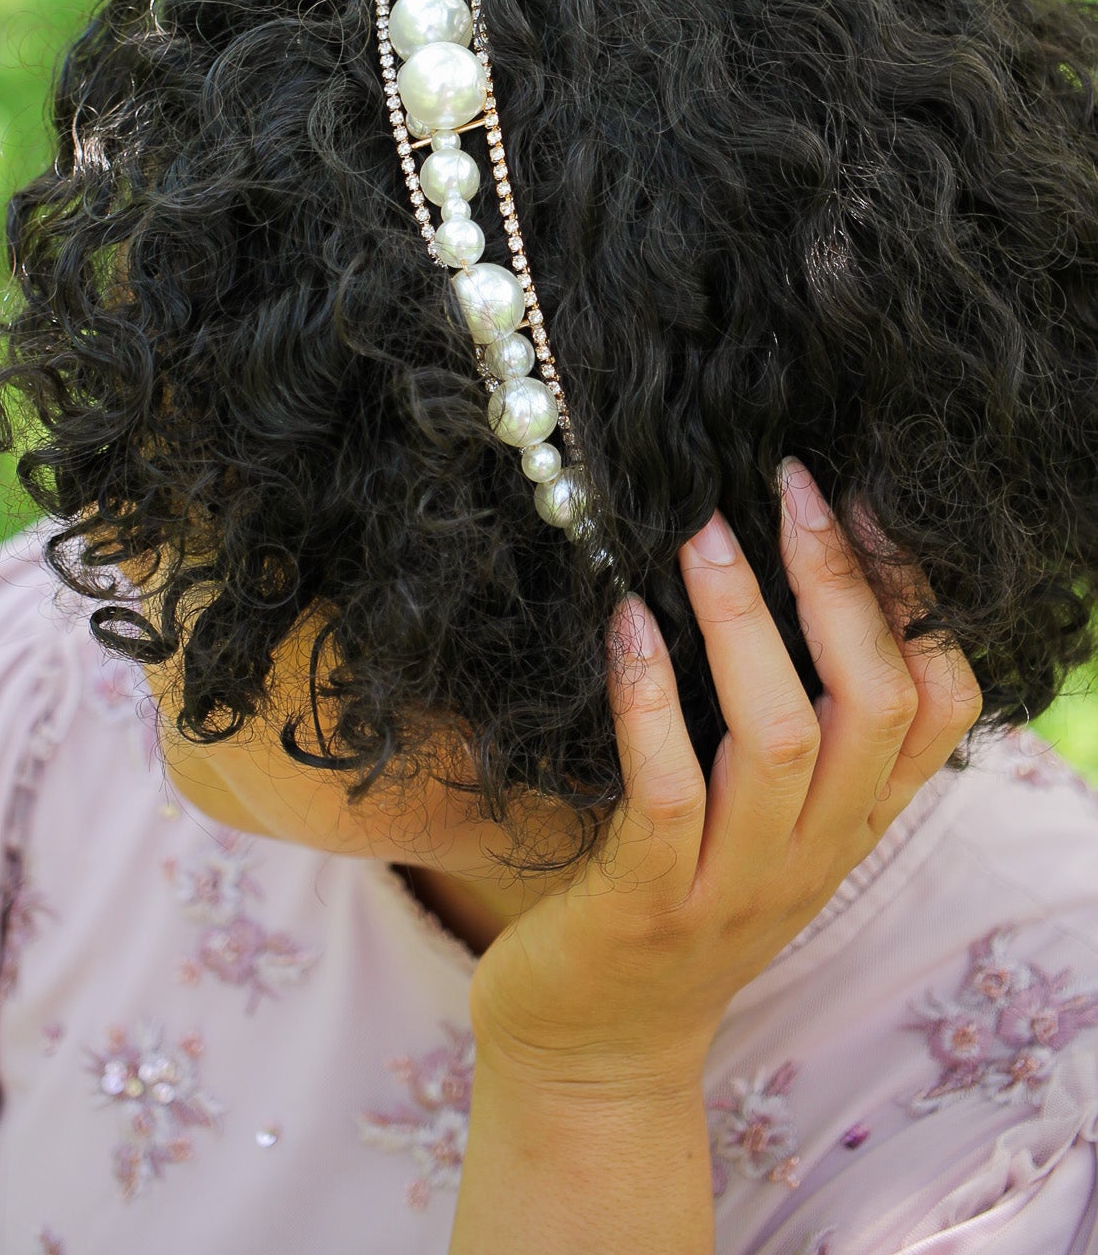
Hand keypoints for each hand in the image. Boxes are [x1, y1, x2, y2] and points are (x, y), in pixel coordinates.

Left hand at [467, 458, 983, 1098]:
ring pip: (778, 740)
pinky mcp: (645, 908)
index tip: (865, 501)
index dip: (917, 598)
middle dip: (838, 583)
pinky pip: (665, 793)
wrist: (592, 1049)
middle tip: (790, 484)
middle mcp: (813, 854)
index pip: (941, 705)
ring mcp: (733, 887)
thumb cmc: (671, 898)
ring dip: (744, 622)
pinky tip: (626, 621)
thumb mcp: (763, 820)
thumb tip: (776, 561)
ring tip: (702, 531)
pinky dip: (649, 700)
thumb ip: (792, 725)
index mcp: (851, 823)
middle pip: (873, 703)